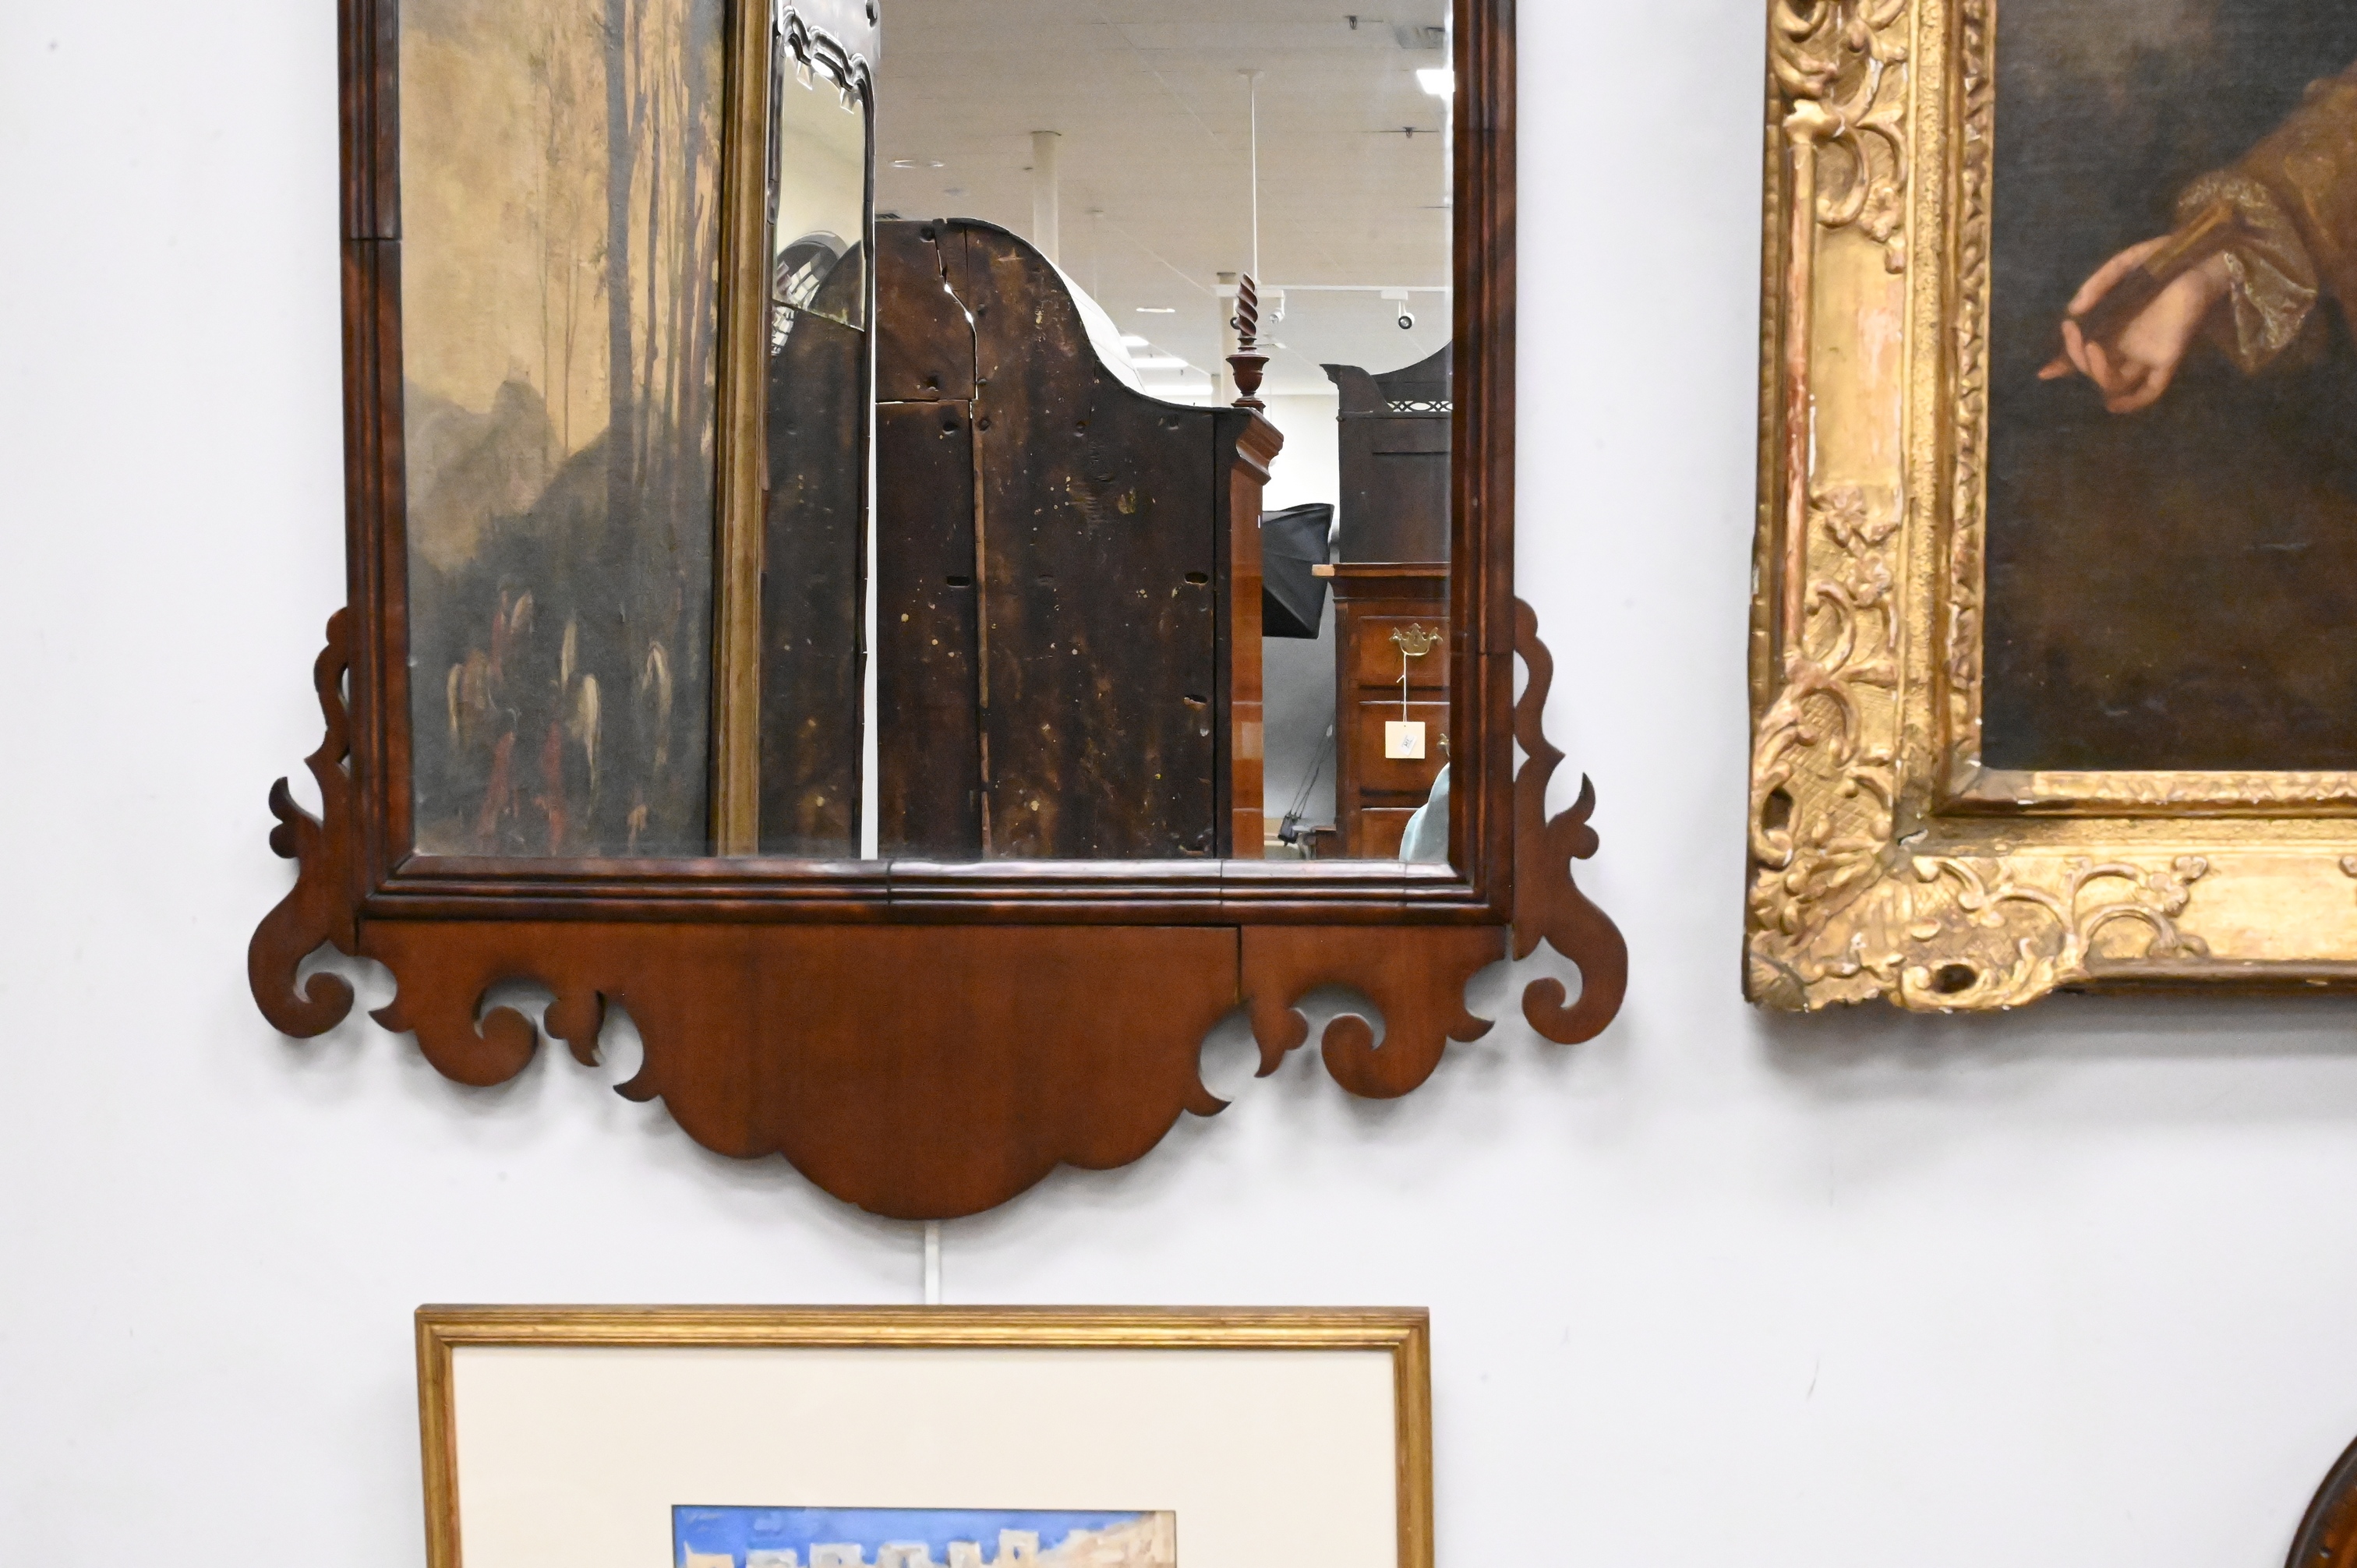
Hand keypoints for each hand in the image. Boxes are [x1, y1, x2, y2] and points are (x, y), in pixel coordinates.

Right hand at [2038, 239, 2231, 413]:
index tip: (2044, 372)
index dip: (2063, 364)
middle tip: (2072, 331)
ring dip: (2096, 371)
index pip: (2083, 352)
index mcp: (2113, 325)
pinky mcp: (2167, 357)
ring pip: (2113, 381)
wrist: (2200, 260)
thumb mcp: (2124, 264)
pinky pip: (2151, 389)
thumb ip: (2098, 283)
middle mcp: (2126, 344)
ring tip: (2092, 347)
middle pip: (2092, 367)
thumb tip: (2074, 310)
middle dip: (2073, 354)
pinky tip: (2114, 405)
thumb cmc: (2163, 259)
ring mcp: (2145, 353)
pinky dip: (2133, 402)